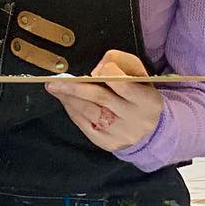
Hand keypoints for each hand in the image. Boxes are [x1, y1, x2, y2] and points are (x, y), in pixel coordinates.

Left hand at [45, 49, 164, 152]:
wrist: (150, 129)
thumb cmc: (138, 91)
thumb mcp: (137, 72)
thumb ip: (118, 62)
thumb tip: (95, 71)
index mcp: (147, 100)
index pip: (123, 84)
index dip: (107, 73)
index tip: (94, 69)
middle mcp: (135, 120)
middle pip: (100, 98)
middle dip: (74, 88)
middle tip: (54, 81)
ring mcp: (121, 134)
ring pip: (89, 112)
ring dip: (69, 98)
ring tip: (54, 88)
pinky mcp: (108, 143)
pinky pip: (85, 126)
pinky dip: (72, 111)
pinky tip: (65, 100)